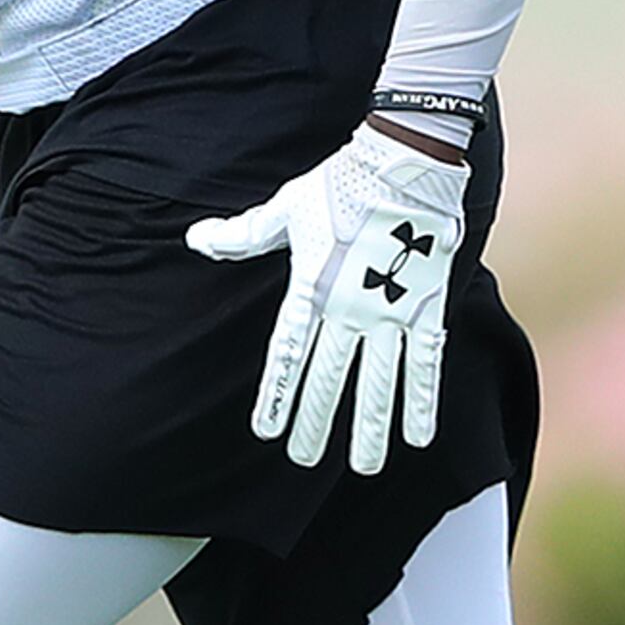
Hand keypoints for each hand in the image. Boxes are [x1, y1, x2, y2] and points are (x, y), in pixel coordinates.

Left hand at [185, 120, 470, 474]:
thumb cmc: (339, 181)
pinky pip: (427, 363)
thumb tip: (195, 240)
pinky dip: (422, 402)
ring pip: (379, 380)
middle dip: (316, 420)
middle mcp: (350, 303)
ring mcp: (392, 307)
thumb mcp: (285, 209)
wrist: (405, 157)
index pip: (288, 352)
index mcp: (312, 284)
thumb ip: (243, 235)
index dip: (277, 392)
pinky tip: (418, 438)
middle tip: (303, 458)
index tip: (265, 430)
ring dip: (370, 426)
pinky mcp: (429, 303)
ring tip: (363, 466)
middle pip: (329, 374)